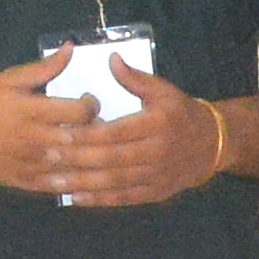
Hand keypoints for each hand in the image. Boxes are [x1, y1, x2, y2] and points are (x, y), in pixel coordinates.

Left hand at [26, 56, 231, 211]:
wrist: (211, 145)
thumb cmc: (180, 113)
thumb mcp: (164, 90)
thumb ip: (135, 79)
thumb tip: (111, 59)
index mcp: (158, 124)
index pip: (117, 132)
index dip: (88, 134)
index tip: (62, 131)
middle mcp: (156, 153)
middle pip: (111, 159)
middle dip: (77, 158)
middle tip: (47, 155)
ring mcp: (155, 176)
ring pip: (113, 182)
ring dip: (81, 183)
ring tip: (52, 180)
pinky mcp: (153, 193)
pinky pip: (122, 198)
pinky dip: (97, 200)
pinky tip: (74, 198)